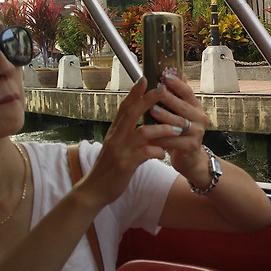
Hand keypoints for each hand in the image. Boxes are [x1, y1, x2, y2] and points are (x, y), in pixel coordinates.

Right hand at [76, 78, 180, 208]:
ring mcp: (120, 151)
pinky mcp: (125, 165)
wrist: (93, 191)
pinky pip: (145, 153)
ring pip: (143, 133)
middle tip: (163, 89)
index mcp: (114, 132)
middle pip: (132, 113)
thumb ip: (126, 136)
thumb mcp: (115, 148)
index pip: (124, 108)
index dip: (134, 93)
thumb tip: (141, 125)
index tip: (144, 78)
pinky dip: (157, 150)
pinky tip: (163, 153)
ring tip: (177, 128)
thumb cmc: (108, 169)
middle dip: (148, 99)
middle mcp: (116, 138)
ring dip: (162, 128)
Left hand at [144, 71, 212, 177]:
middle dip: (169, 98)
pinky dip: (161, 138)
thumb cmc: (180, 134)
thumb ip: (178, 96)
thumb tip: (177, 73)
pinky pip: (174, 141)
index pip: (188, 92)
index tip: (165, 76)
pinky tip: (150, 135)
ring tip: (151, 111)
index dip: (177, 84)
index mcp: (196, 107)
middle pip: (183, 106)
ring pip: (178, 123)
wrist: (189, 160)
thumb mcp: (181, 114)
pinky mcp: (191, 146)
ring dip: (164, 117)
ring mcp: (197, 133)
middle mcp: (200, 118)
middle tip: (156, 91)